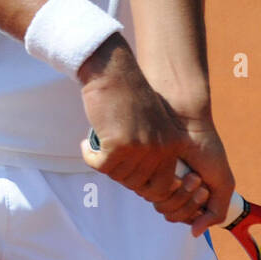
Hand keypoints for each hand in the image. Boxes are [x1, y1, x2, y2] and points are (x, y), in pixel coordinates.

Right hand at [78, 37, 232, 234]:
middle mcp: (160, 150)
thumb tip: (145, 185)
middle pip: (139, 185)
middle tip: (109, 159)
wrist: (114, 71)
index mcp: (173, 146)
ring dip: (104, 164)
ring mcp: (140, 149)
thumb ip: (155, 152)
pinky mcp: (118, 145)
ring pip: (118, 176)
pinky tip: (87, 144)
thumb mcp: (154, 125)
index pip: (164, 188)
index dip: (144, 187)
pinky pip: (99, 165)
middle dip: (121, 175)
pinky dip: (89, 156)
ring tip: (99, 145)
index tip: (128, 174)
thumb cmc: (130, 96)